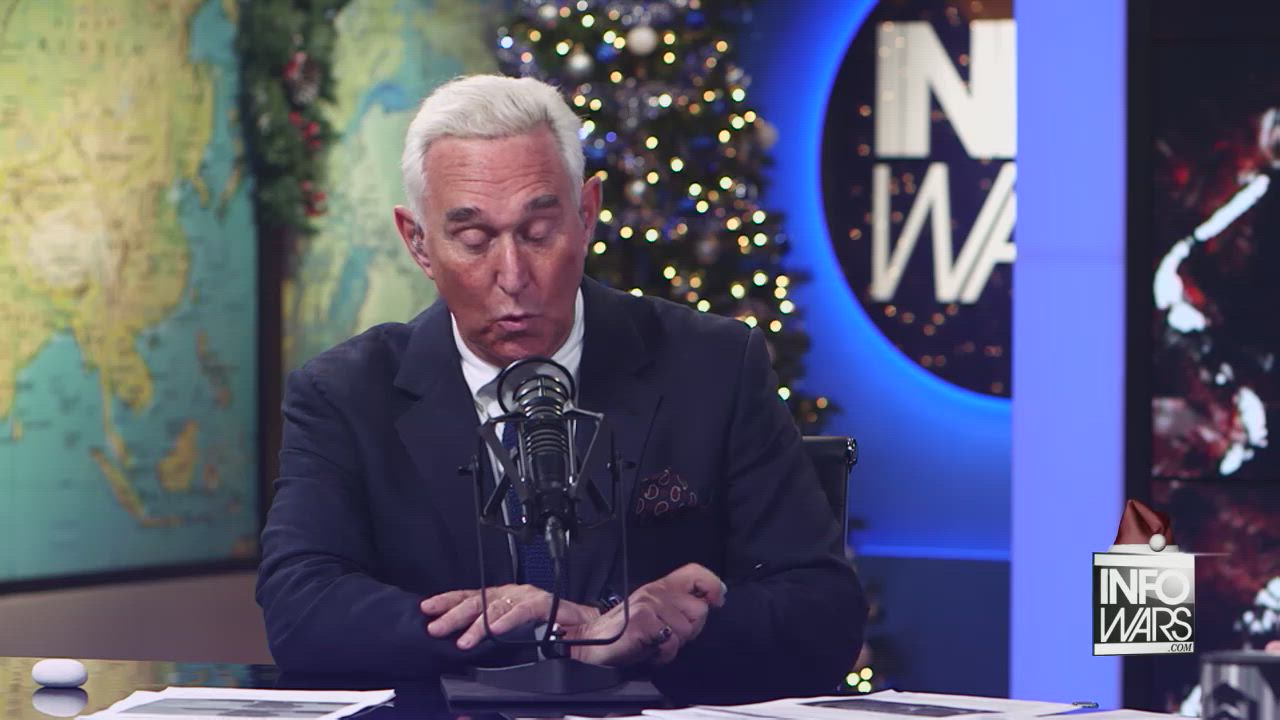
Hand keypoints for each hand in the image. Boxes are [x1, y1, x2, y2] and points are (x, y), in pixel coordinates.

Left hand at [420, 585, 599, 649]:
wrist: (593, 634)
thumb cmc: (557, 635)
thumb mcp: (518, 637)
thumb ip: (496, 638)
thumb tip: (465, 646)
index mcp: (506, 600)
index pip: (472, 597)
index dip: (448, 601)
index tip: (427, 608)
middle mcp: (515, 594)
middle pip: (479, 600)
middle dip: (454, 615)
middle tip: (436, 628)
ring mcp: (531, 598)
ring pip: (498, 606)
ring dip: (478, 624)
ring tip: (464, 640)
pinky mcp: (549, 605)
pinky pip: (524, 610)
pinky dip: (508, 621)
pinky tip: (494, 630)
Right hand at [566, 563, 725, 666]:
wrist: (593, 641)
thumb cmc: (625, 630)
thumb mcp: (656, 612)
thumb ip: (679, 605)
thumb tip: (710, 603)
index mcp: (660, 587)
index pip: (694, 573)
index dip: (712, 584)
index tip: (717, 599)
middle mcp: (655, 592)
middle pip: (699, 610)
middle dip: (690, 630)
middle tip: (668, 634)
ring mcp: (649, 606)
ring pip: (687, 630)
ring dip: (674, 644)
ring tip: (655, 642)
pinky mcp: (643, 622)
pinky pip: (671, 644)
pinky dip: (662, 654)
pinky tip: (649, 649)